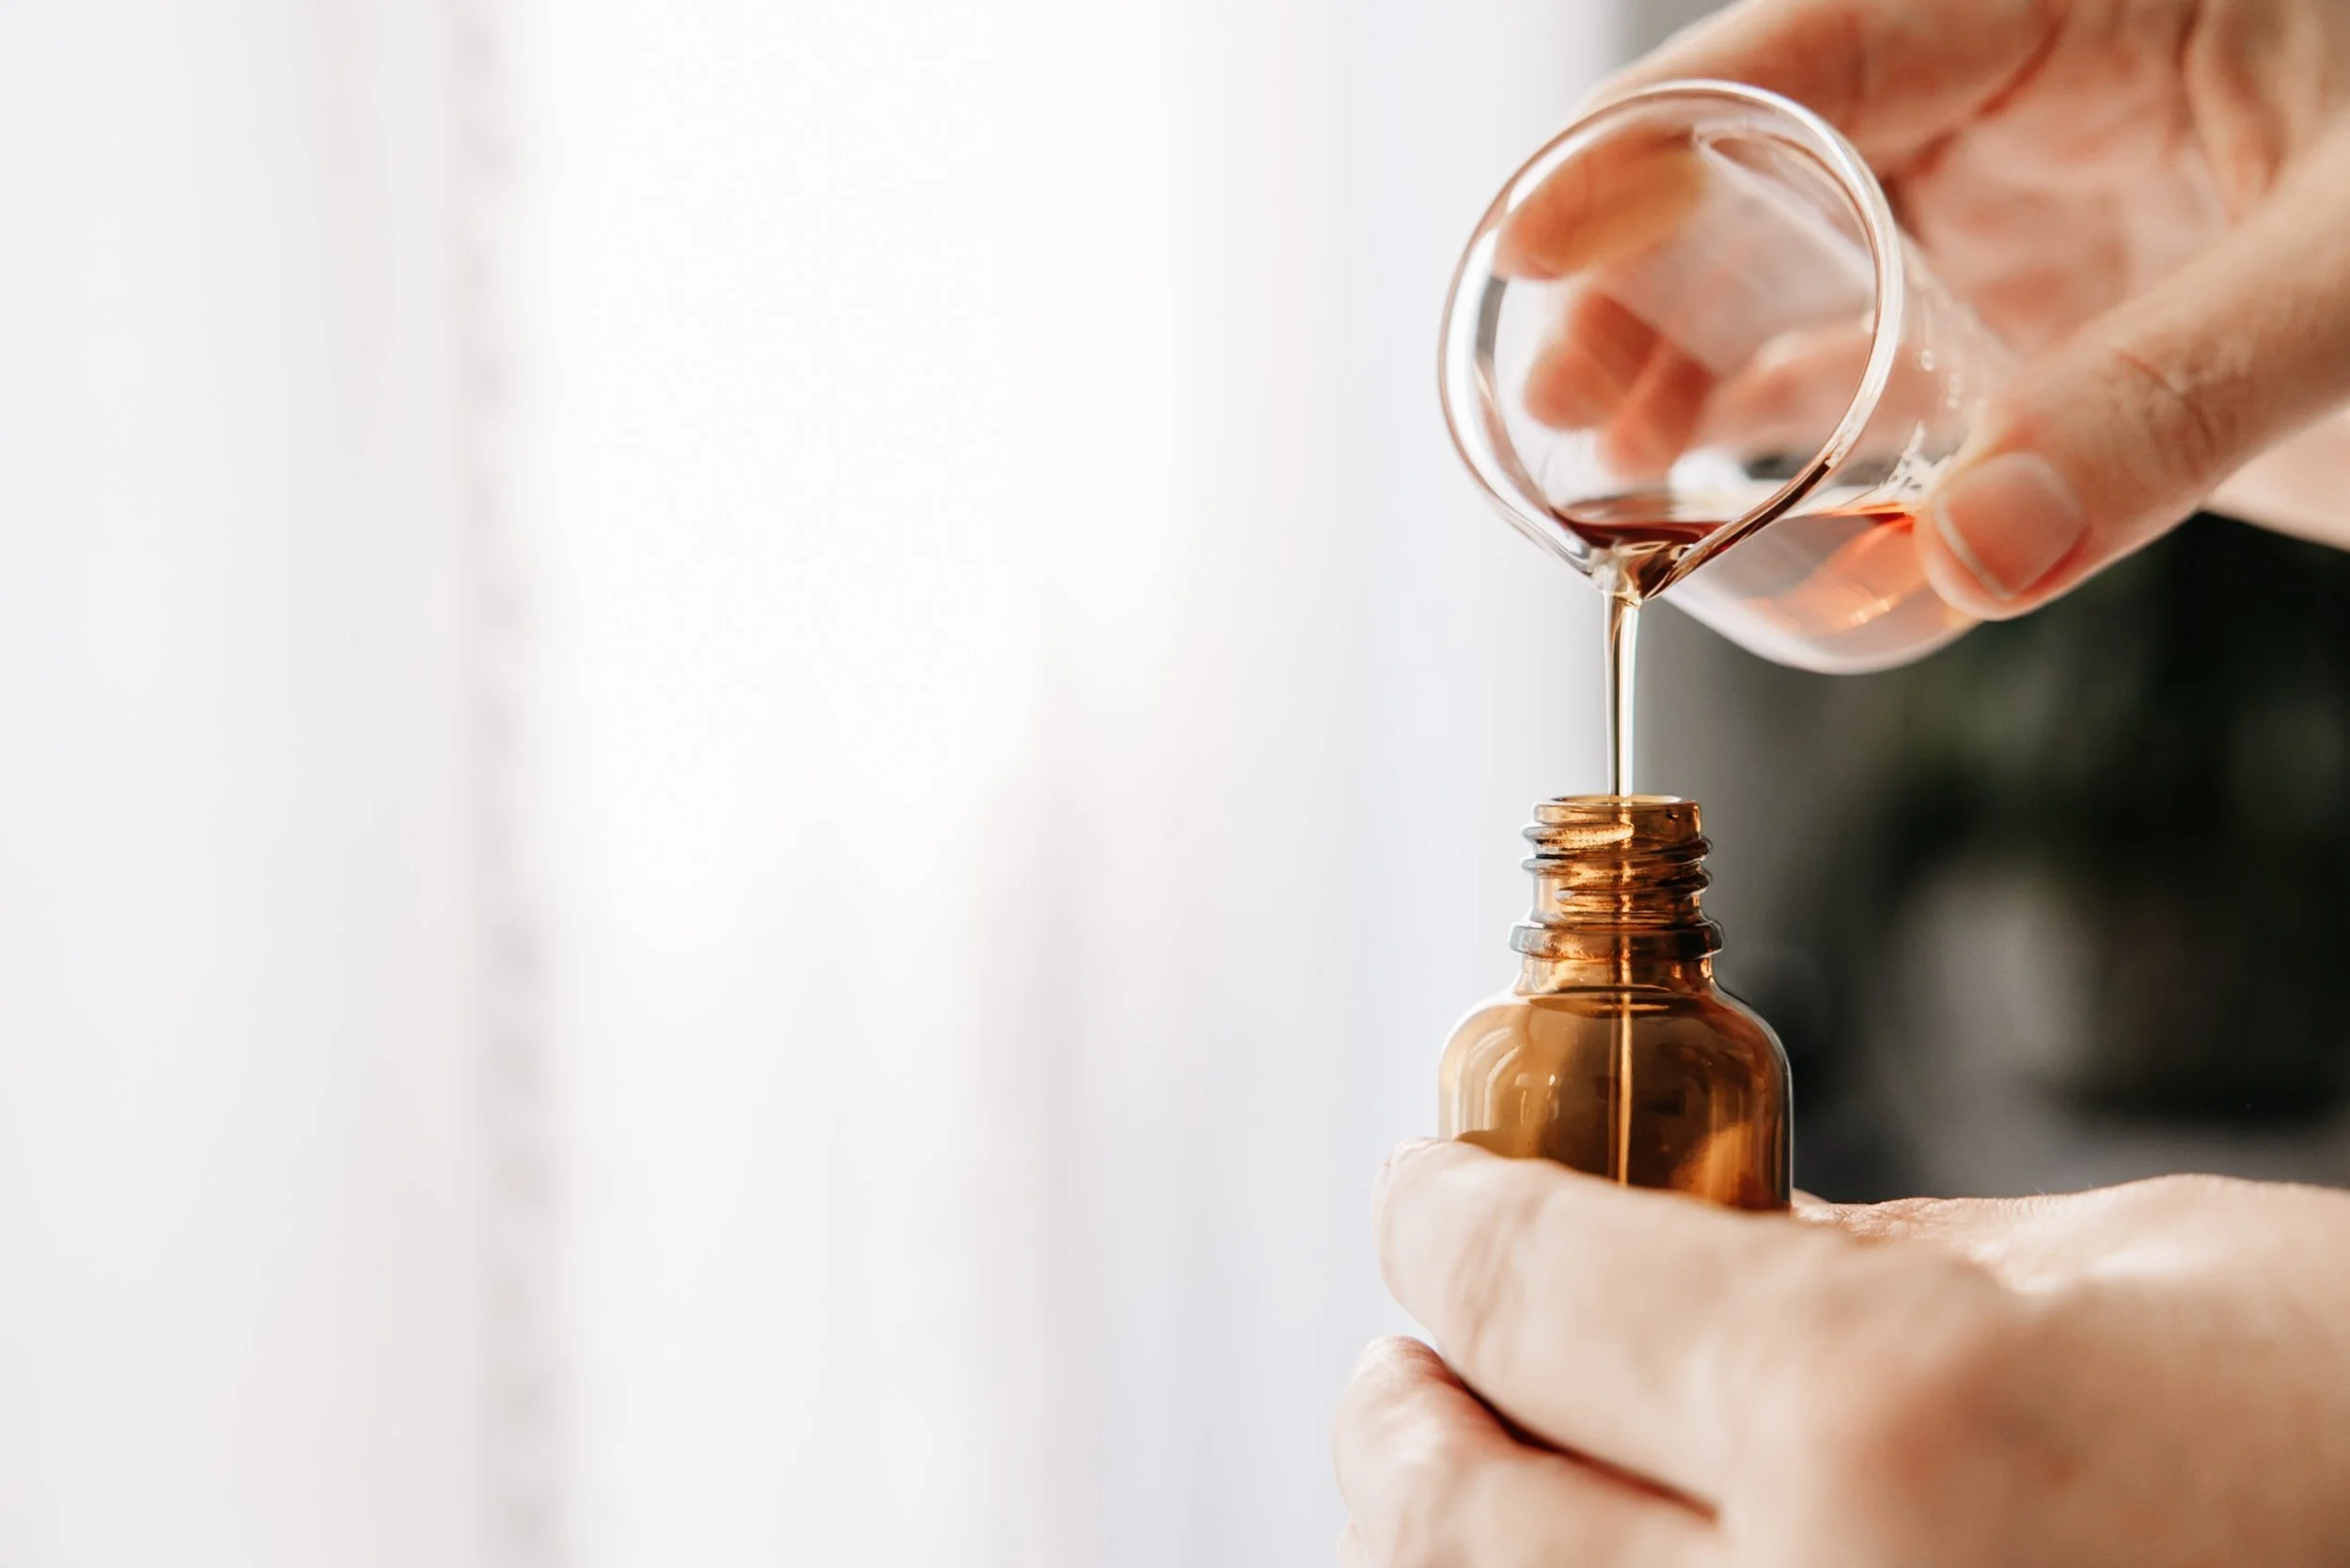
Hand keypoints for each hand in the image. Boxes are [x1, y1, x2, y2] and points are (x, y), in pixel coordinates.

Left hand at [1334, 1139, 2349, 1565]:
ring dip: (1466, 1539)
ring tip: (1488, 1460)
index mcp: (1876, 1415)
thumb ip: (1850, 1257)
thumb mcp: (2113, 1267)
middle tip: (1419, 1344)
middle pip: (1450, 1516)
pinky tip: (1634, 1562)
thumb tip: (1677, 1237)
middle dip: (1408, 1410)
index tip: (1433, 1186)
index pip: (1520, 1283)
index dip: (1446, 1211)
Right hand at [1538, 0, 2349, 615]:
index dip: (1651, 145)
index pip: (1813, 51)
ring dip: (1708, 384)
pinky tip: (1783, 543)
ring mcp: (2047, 228)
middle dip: (1647, 289)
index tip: (1531, 241)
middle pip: (1773, 179)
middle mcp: (2033, 108)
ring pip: (1821, 290)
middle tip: (1559, 411)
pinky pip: (1918, 400)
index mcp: (2073, 4)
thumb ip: (2168, 400)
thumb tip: (1963, 560)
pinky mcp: (2075, 341)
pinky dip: (1843, 478)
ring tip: (1617, 478)